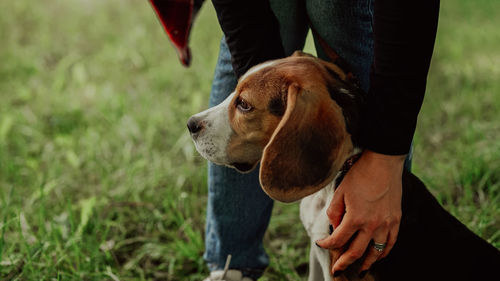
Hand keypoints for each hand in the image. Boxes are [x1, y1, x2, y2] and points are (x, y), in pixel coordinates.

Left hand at [316, 150, 404, 275]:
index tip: (321, 244)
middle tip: (336, 270)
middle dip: (343, 263)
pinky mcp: (396, 220)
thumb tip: (335, 227)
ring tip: (359, 270)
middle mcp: (372, 225)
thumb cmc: (359, 175)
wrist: (383, 162)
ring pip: (376, 252)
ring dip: (366, 263)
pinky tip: (378, 256)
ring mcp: (386, 224)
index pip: (338, 240)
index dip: (327, 245)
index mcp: (355, 218)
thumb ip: (334, 212)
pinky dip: (384, 252)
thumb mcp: (340, 192)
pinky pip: (391, 243)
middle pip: (356, 252)